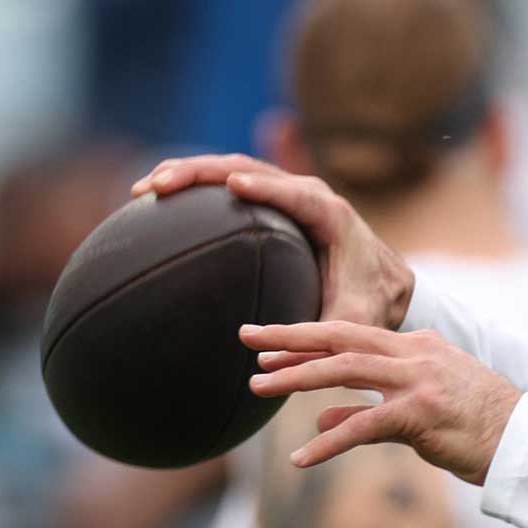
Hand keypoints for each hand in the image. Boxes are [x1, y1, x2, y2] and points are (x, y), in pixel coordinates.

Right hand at [132, 154, 414, 328]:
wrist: (382, 283)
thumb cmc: (367, 303)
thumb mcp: (350, 325)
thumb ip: (321, 339)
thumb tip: (265, 359)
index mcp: (331, 215)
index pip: (296, 194)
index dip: (265, 188)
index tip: (231, 185)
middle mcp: (307, 194)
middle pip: (251, 170)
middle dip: (203, 173)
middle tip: (159, 185)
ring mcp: (287, 191)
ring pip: (234, 168)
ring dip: (189, 173)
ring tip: (145, 187)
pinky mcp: (271, 198)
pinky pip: (230, 180)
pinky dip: (194, 183)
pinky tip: (156, 194)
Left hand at [239, 322, 523, 485]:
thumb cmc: (478, 428)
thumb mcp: (419, 410)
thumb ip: (366, 407)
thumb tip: (318, 415)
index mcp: (417, 346)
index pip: (351, 333)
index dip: (306, 334)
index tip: (267, 339)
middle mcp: (415, 355)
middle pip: (340, 336)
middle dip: (290, 336)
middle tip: (246, 337)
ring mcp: (419, 382)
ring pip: (345, 369)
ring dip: (296, 378)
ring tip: (257, 387)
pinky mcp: (422, 415)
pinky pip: (364, 427)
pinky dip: (328, 441)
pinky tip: (301, 458)